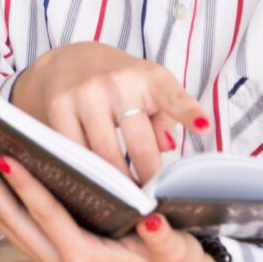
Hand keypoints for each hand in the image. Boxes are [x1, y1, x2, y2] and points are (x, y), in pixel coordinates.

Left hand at [0, 147, 220, 261]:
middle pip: (12, 218)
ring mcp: (50, 261)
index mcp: (86, 259)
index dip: (23, 184)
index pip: (46, 214)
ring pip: (5, 223)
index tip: (1, 155)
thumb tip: (152, 219)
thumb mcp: (174, 252)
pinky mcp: (48, 255)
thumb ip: (163, 239)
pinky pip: (13, 226)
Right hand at [10, 43, 209, 183]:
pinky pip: (76, 150)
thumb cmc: (123, 84)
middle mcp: (117, 82)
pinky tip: (96, 181)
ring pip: (104, 153)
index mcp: (149, 77)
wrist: (71, 61)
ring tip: (128, 198)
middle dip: (148, 176)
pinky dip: (88, 170)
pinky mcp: (59, 105)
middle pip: (138, 144)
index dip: (188, 113)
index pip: (172, 98)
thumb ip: (166, 119)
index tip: (203, 127)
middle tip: (153, 200)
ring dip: (119, 180)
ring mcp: (85, 92)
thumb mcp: (152, 92)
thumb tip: (166, 148)